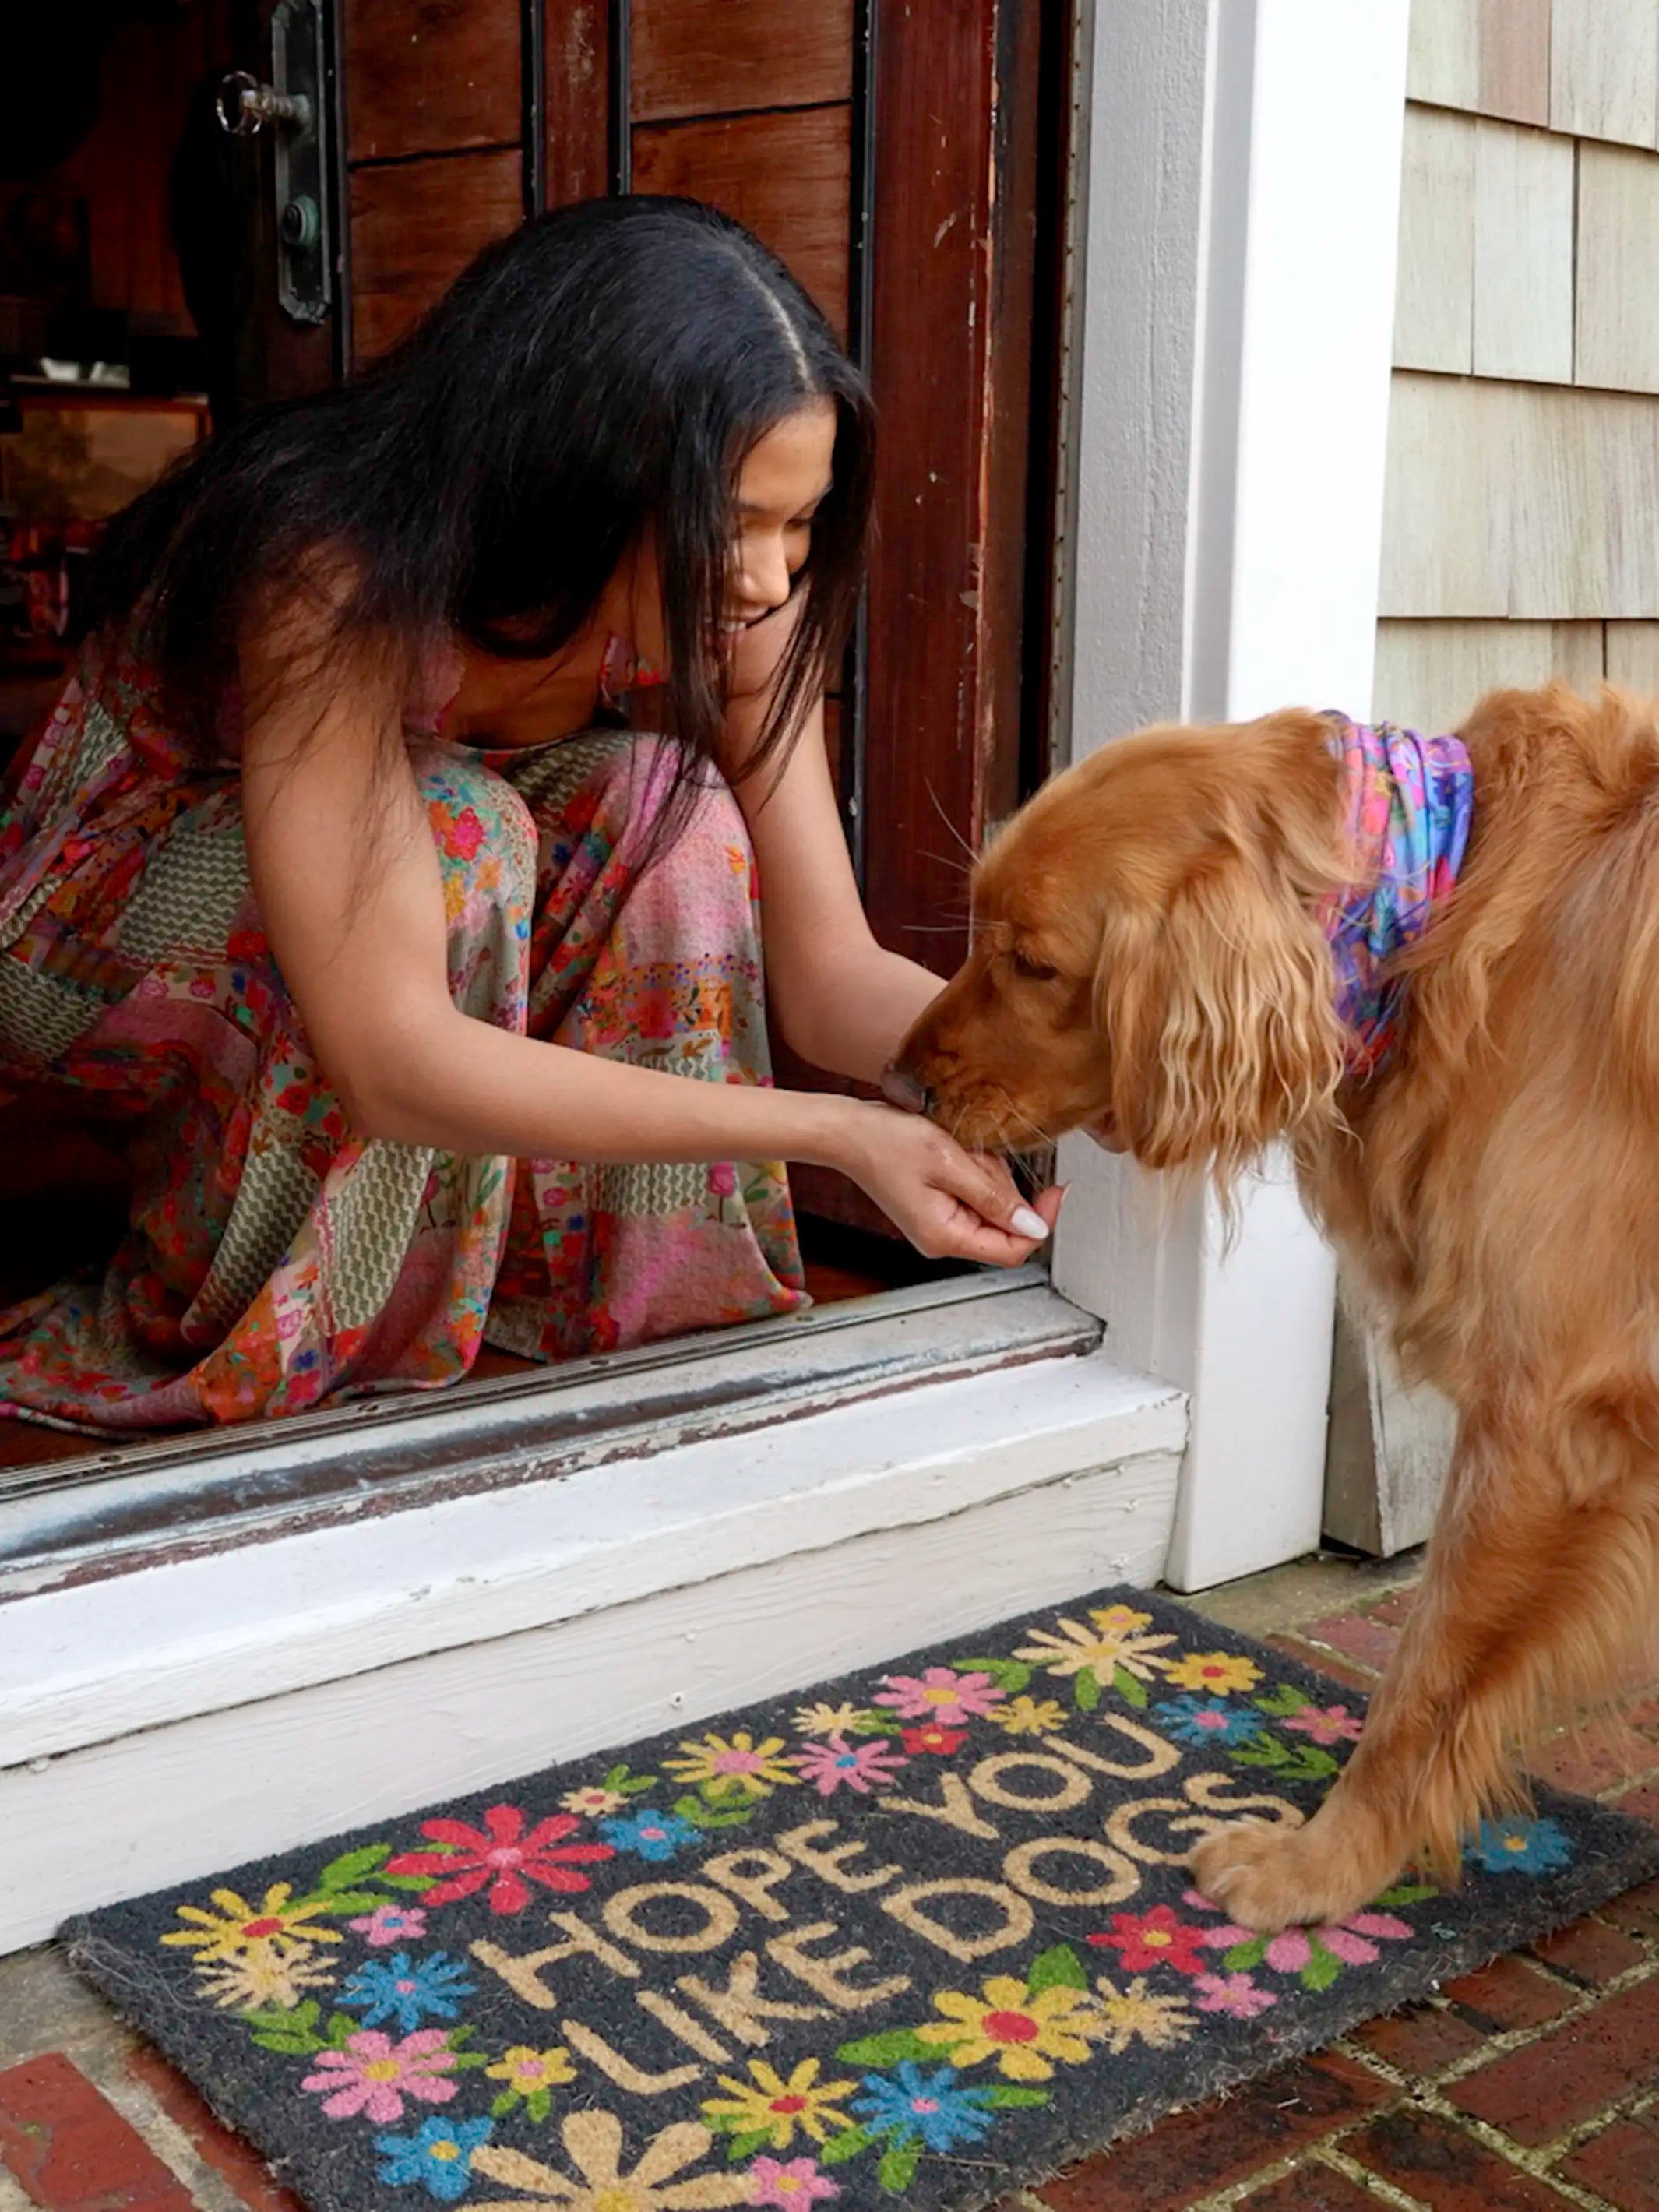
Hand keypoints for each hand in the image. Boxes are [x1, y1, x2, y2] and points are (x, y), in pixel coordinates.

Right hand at [822, 1098, 1064, 1264]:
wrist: (848, 1130)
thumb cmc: (887, 1143)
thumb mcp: (950, 1163)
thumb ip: (995, 1198)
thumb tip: (1034, 1227)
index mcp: (945, 1237)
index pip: (1013, 1250)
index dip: (1040, 1222)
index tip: (1057, 1190)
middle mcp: (943, 1239)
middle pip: (1004, 1224)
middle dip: (1002, 1185)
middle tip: (978, 1155)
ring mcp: (940, 1223)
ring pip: (992, 1205)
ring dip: (986, 1173)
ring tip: (958, 1151)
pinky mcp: (938, 1206)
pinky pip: (975, 1193)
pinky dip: (973, 1171)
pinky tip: (953, 1152)